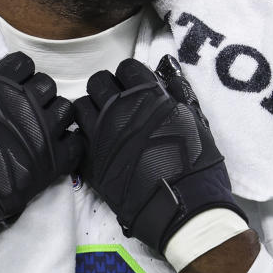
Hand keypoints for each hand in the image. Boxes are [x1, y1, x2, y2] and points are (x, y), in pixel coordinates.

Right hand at [0, 45, 82, 244]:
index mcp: (0, 86)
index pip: (24, 63)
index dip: (19, 74)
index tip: (14, 86)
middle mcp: (26, 103)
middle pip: (47, 84)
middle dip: (38, 94)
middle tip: (26, 109)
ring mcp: (43, 131)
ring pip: (66, 109)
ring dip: (55, 116)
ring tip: (42, 128)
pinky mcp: (54, 160)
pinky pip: (76, 142)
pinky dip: (69, 144)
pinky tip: (56, 148)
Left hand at [74, 55, 245, 253]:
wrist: (183, 205)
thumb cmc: (195, 162)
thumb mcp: (194, 119)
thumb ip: (178, 90)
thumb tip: (166, 68)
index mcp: (146, 95)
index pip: (126, 68)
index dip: (130, 77)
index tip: (134, 88)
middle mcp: (119, 109)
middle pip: (98, 82)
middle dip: (107, 89)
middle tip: (117, 104)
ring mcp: (101, 135)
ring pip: (80, 107)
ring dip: (91, 111)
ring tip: (104, 124)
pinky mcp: (90, 161)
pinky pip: (76, 138)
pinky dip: (85, 139)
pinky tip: (98, 147)